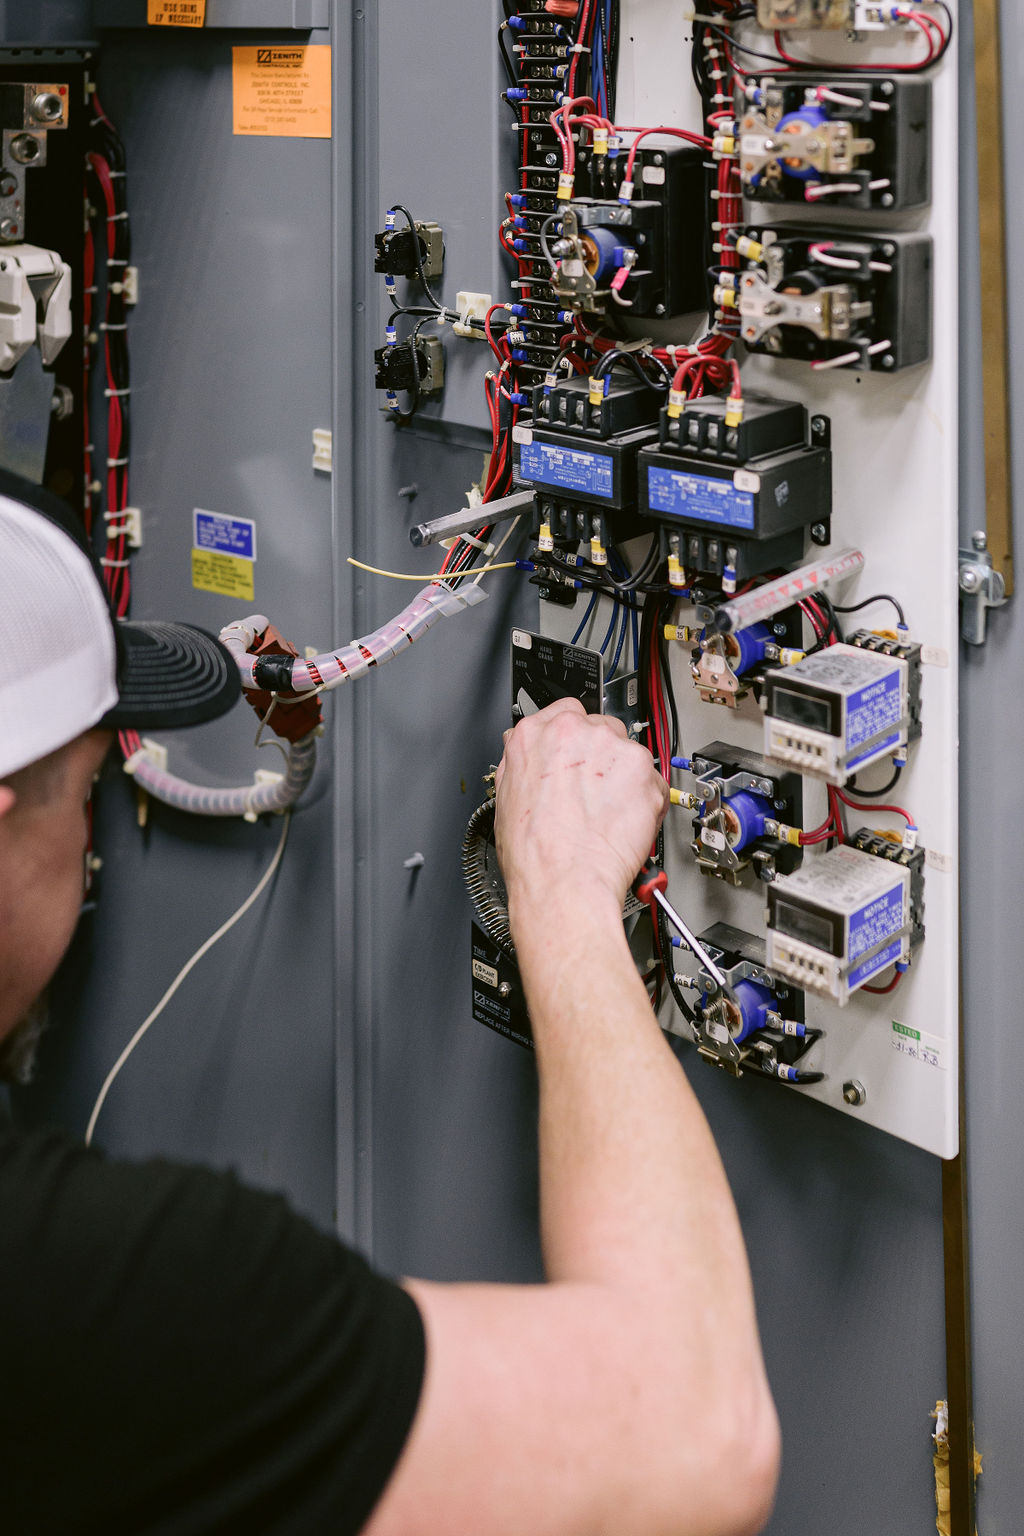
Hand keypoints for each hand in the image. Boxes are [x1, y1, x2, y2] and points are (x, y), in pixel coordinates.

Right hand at [495, 699, 668, 927]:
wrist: (564, 881)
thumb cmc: (533, 853)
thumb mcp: (505, 797)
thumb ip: (524, 764)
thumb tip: (531, 759)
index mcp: (534, 734)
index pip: (565, 714)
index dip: (574, 740)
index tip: (577, 756)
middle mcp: (575, 732)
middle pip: (601, 730)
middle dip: (601, 759)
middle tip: (593, 794)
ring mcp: (613, 749)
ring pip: (628, 755)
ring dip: (624, 779)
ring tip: (608, 815)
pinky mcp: (644, 771)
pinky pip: (653, 781)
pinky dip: (646, 800)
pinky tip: (624, 824)